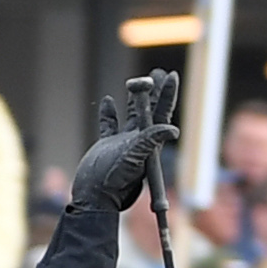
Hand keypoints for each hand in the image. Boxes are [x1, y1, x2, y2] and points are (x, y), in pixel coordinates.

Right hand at [68, 72, 176, 212]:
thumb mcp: (133, 159)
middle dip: (155, 91)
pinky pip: (109, 125)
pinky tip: (107, 101)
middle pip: (150, 110)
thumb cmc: (113, 181)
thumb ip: (150, 142)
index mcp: (148, 141)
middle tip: (159, 71)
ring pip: (131, 115)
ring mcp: (123, 143)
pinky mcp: (107, 147)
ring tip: (137, 82)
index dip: (167, 94)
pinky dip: (109, 113)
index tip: (171, 75)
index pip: (161, 113)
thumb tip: (172, 128)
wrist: (93, 196)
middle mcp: (139, 140)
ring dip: (135, 98)